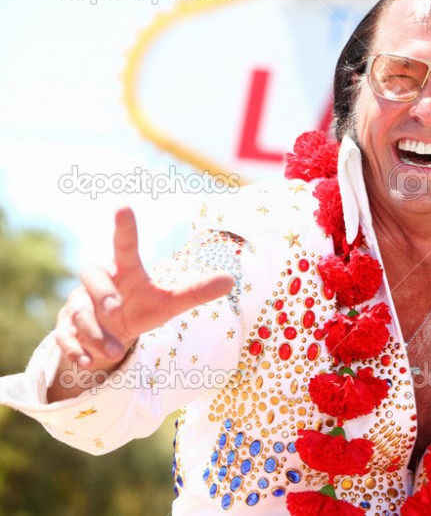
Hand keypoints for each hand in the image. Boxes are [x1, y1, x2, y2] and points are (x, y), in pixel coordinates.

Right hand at [53, 207, 234, 374]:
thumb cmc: (142, 309)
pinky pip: (64, 336)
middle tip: (115, 309)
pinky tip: (86, 361)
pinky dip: (75, 349)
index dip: (124, 227)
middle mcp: (98, 282)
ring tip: (115, 351)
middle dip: (102, 292)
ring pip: (79, 313)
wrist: (112, 337)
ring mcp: (79, 304)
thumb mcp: (170, 303)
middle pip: (91, 274)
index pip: (124, 245)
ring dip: (95, 333)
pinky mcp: (67, 328)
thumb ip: (195, 291)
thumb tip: (230, 280)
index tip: (124, 206)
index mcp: (125, 270)